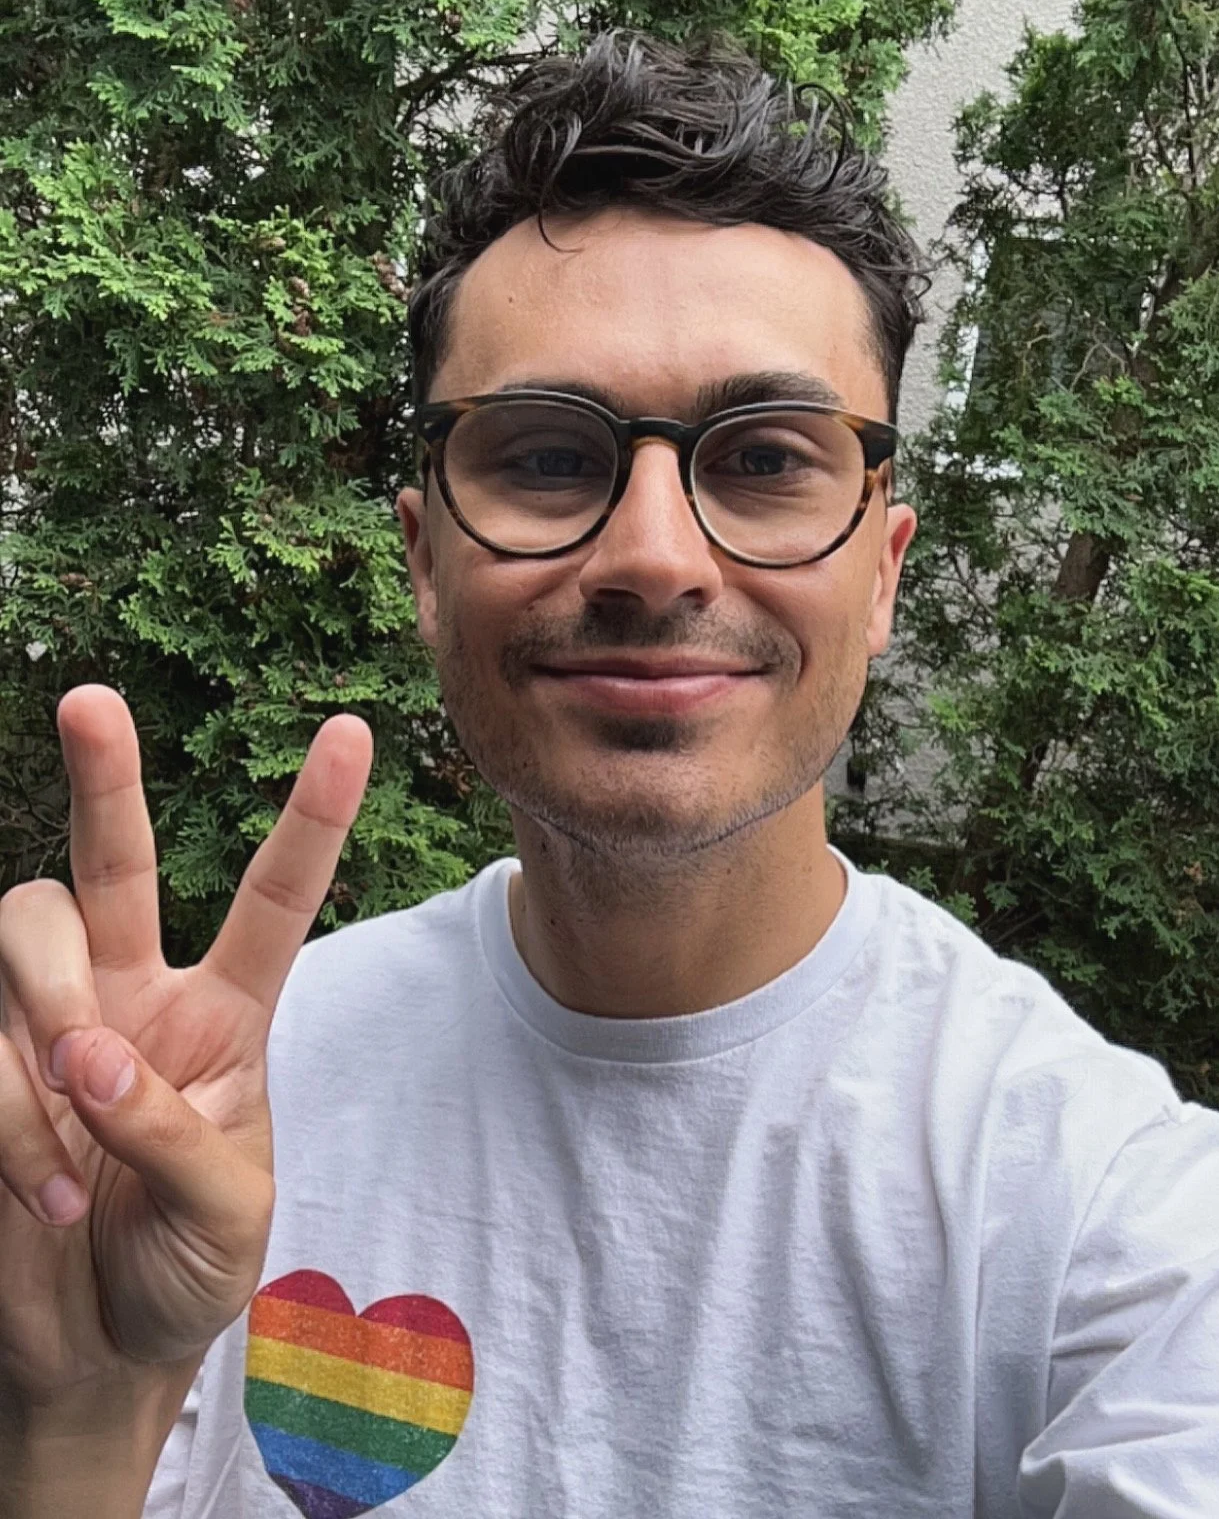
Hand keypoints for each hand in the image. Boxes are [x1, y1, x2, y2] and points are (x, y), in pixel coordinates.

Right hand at [0, 685, 371, 1407]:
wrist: (98, 1351)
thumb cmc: (186, 1269)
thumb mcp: (229, 1212)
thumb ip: (174, 1130)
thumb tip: (91, 1052)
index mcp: (227, 1013)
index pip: (272, 896)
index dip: (312, 816)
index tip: (349, 730)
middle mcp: (136, 994)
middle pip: (115, 858)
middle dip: (104, 774)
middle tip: (91, 701)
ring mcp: (50, 1026)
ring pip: (27, 931)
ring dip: (44, 1021)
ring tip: (76, 1161)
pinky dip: (9, 1119)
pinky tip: (43, 1194)